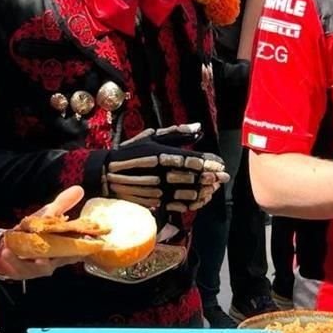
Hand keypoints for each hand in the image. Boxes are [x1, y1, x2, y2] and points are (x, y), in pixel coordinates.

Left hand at [0, 186, 85, 278]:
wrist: (12, 244)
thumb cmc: (36, 231)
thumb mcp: (48, 215)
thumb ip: (62, 203)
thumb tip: (79, 189)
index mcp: (65, 247)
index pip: (79, 248)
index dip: (85, 246)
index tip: (86, 239)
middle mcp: (55, 259)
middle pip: (60, 259)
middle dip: (59, 257)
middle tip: (51, 254)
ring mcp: (40, 267)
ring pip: (40, 267)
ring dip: (34, 263)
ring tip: (28, 255)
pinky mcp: (24, 271)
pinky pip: (20, 269)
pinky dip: (13, 261)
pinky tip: (7, 251)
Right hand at [102, 124, 228, 211]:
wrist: (108, 174)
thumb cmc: (131, 152)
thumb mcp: (151, 136)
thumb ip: (177, 133)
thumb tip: (199, 127)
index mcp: (163, 154)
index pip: (193, 159)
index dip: (210, 163)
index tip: (220, 164)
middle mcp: (163, 172)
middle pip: (195, 176)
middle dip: (213, 177)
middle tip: (224, 177)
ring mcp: (160, 189)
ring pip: (190, 192)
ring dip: (205, 190)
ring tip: (214, 188)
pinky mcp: (156, 201)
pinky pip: (179, 205)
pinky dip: (193, 203)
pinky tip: (201, 200)